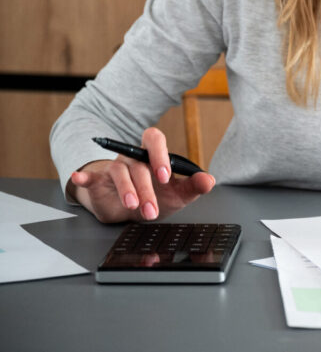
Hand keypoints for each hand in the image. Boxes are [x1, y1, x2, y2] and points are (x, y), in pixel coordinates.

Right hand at [68, 127, 215, 222]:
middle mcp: (134, 157)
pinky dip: (84, 177)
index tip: (165, 176)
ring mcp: (115, 167)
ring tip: (134, 208)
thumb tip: (210, 180)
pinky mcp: (99, 181)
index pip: (155, 140)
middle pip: (139, 164)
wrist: (131, 212)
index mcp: (154, 155)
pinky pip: (90, 176)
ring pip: (120, 172)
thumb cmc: (157, 197)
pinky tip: (79, 178)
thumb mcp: (178, 195)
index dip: (159, 155)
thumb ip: (194, 186)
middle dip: (146, 188)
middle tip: (152, 209)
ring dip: (127, 191)